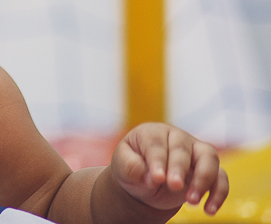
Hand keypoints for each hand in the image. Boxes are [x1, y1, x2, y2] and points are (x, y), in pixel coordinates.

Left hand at [111, 122, 228, 215]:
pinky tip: (209, 210)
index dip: (157, 161)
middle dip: (179, 168)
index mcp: (153, 132)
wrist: (146, 182)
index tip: (156, 178)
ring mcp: (196, 151)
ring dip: (204, 180)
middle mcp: (177, 137)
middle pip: (183, 149)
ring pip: (209, 158)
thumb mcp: (122, 166)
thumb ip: (131, 167)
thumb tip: (148, 176)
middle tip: (173, 187)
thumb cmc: (133, 168)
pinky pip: (221, 177)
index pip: (157, 144)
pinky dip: (218, 193)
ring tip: (192, 201)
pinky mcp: (210, 169)